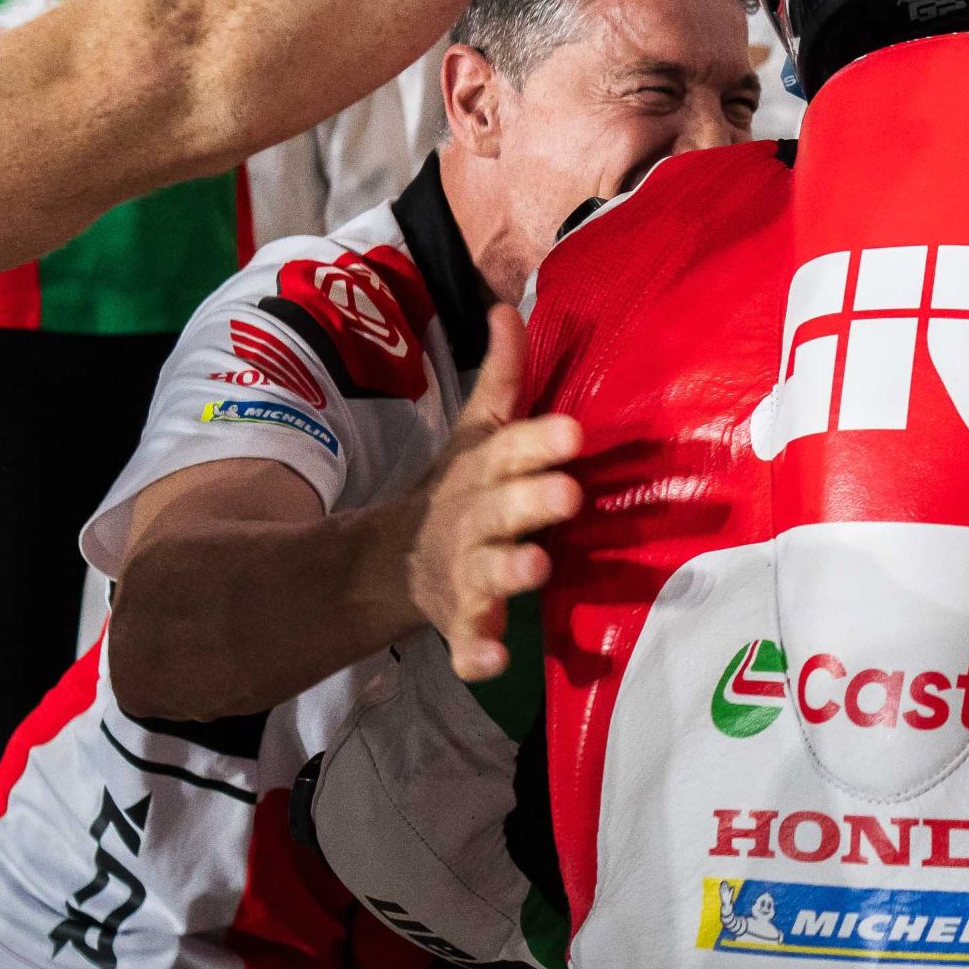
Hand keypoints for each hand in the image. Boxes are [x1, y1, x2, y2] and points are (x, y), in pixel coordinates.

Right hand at [405, 308, 586, 682]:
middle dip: (532, 501)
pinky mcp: (461, 623)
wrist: (394, 560)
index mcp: (483, 472)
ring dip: (510, 572)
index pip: (510, 448)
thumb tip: (507, 306)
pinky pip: (467, 644)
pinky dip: (475, 654)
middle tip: (570, 493)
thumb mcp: (474, 433)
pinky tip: (491, 663)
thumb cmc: (461, 488)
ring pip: (487, 573)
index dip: (539, 440)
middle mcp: (473, 519)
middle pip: (502, 507)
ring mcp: (464, 572)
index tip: (574, 432)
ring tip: (536, 569)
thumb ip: (501, 377)